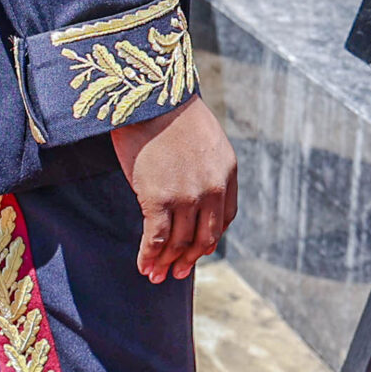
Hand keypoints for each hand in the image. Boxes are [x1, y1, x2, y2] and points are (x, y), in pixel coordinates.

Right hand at [111, 96, 237, 282]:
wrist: (150, 96)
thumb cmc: (169, 112)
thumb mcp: (204, 140)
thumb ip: (204, 168)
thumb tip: (188, 192)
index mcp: (227, 173)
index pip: (224, 219)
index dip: (209, 239)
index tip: (197, 249)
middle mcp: (212, 190)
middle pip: (204, 237)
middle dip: (189, 259)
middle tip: (177, 272)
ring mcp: (187, 197)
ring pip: (179, 243)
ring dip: (166, 264)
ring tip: (155, 275)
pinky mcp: (159, 200)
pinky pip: (155, 239)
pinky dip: (149, 257)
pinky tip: (143, 266)